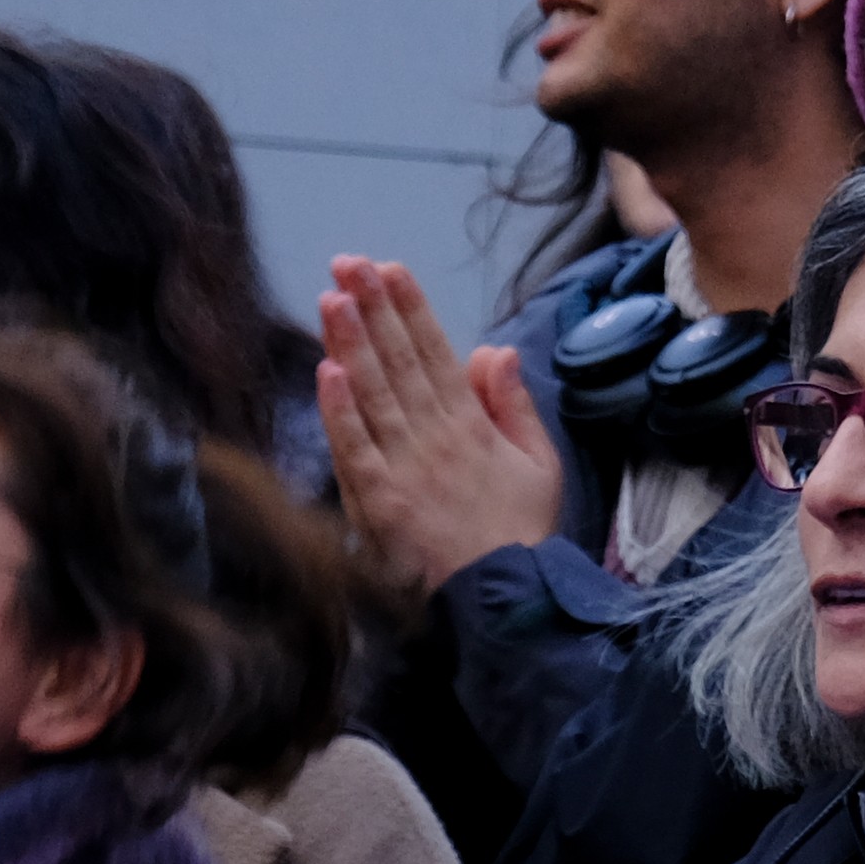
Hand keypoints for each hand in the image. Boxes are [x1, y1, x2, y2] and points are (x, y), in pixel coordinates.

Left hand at [316, 258, 568, 610]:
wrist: (508, 600)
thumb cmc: (520, 532)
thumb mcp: (538, 463)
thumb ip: (513, 404)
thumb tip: (493, 349)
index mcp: (472, 424)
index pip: (436, 352)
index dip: (410, 308)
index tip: (389, 268)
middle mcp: (437, 436)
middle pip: (399, 361)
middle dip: (372, 308)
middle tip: (347, 263)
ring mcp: (407, 467)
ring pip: (374, 394)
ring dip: (352, 343)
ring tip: (332, 297)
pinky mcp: (381, 502)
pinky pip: (357, 449)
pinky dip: (341, 411)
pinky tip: (327, 372)